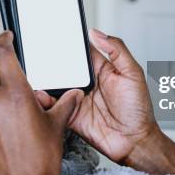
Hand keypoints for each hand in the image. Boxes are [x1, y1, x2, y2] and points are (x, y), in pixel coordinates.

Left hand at [0, 31, 83, 174]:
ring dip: (4, 95)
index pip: (3, 54)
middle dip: (9, 74)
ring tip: (22, 112)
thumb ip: (65, 104)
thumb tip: (74, 95)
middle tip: (25, 86)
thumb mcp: (57, 125)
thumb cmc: (40, 160)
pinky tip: (13, 126)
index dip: (4, 40)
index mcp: (16, 93)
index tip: (7, 35)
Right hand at [38, 28, 158, 164]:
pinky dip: (45, 100)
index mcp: (101, 70)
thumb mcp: (132, 73)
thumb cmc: (138, 109)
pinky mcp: (71, 115)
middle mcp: (87, 83)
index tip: (55, 33)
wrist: (134, 142)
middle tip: (39, 55)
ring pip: (56, 86)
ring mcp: (77, 99)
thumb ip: (116, 50)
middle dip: (52, 62)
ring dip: (47, 81)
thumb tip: (97, 33)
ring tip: (36, 74)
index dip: (69, 44)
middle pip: (64, 68)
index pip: (81, 52)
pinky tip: (41, 94)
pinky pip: (55, 106)